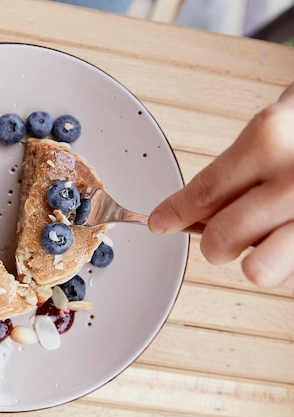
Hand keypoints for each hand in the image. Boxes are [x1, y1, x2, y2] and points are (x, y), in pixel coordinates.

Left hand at [149, 83, 293, 288]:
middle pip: (220, 240)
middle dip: (215, 242)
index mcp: (268, 141)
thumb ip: (239, 167)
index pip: (201, 193)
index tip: (158, 223)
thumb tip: (193, 209)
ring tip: (265, 240)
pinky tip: (292, 229)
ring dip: (254, 260)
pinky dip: (287, 255)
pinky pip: (293, 265)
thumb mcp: (277, 127)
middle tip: (225, 232)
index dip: (172, 213)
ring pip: (258, 269)